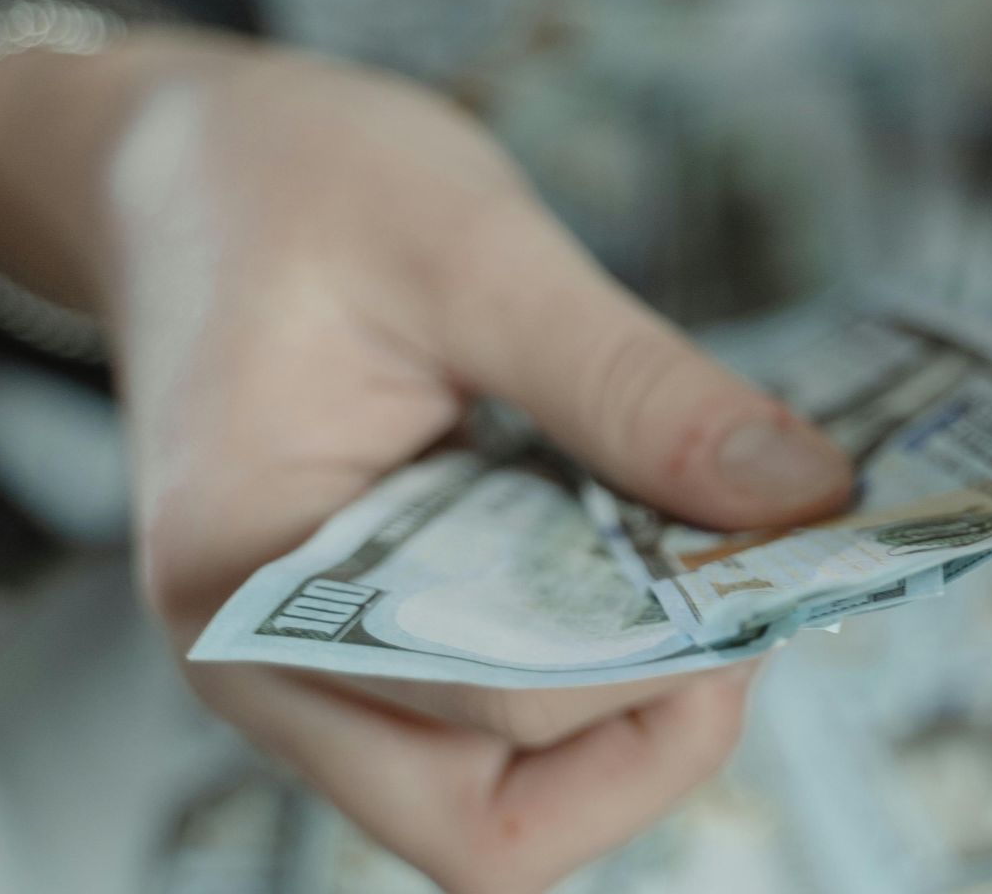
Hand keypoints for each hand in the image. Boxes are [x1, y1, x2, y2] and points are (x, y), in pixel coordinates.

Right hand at [0, 33, 852, 892]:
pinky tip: (656, 569)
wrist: (190, 168)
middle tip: (751, 597)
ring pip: (497, 801)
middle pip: (486, 824)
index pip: (491, 706)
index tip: (777, 564)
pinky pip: (494, 723)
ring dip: (630, 719)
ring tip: (708, 580)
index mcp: (249, 570)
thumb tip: (802, 496)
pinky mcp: (372, 635)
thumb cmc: (298, 187)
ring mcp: (314, 663)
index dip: (663, 658)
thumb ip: (635, 386)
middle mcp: (262, 657)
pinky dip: (597, 675)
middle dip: (652, 732)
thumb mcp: (479, 251)